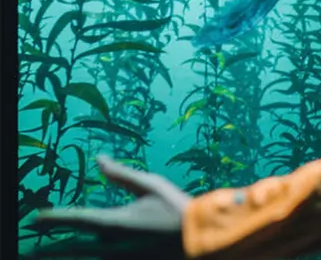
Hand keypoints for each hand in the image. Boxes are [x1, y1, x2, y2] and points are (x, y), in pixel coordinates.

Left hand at [24, 155, 190, 259]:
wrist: (198, 236)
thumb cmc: (175, 207)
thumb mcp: (150, 184)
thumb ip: (120, 174)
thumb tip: (99, 159)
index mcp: (114, 222)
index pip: (75, 219)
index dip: (53, 218)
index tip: (35, 218)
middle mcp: (111, 243)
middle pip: (75, 246)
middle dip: (52, 247)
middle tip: (34, 245)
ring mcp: (119, 255)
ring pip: (90, 252)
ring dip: (74, 251)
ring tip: (53, 251)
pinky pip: (105, 256)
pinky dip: (94, 252)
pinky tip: (88, 249)